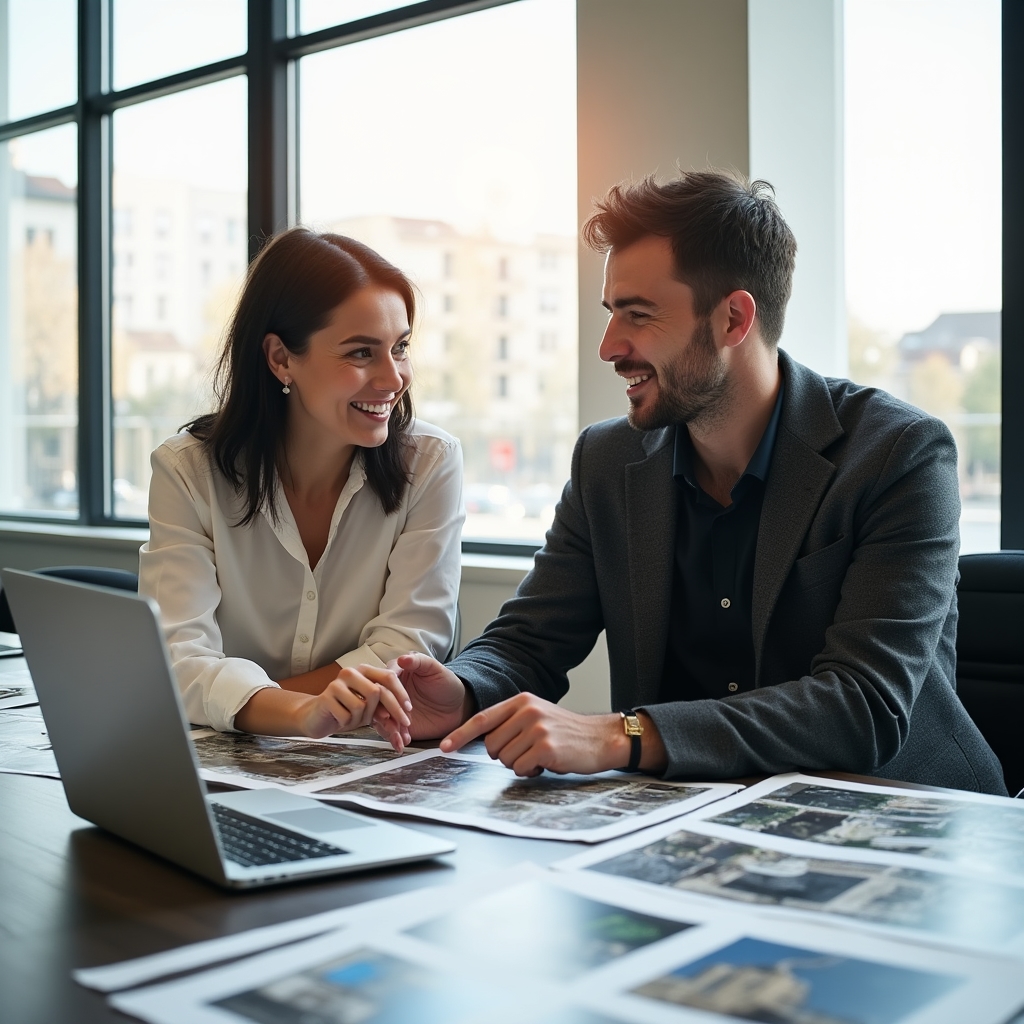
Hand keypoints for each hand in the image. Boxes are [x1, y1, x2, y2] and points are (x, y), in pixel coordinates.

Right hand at [235, 665, 411, 747]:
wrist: (316, 718)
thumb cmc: (346, 710)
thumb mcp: (370, 706)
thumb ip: (385, 705)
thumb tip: (405, 712)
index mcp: (365, 670)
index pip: (388, 677)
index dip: (401, 694)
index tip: (409, 710)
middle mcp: (351, 672)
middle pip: (377, 692)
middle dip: (389, 712)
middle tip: (397, 728)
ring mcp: (337, 683)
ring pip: (362, 705)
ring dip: (361, 719)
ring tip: (353, 719)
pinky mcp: (326, 697)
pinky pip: (347, 715)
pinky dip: (348, 723)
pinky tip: (341, 720)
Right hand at [383, 653, 473, 739]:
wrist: (456, 706)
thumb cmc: (446, 683)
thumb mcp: (434, 669)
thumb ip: (419, 662)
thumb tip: (403, 658)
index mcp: (395, 673)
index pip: (384, 681)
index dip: (392, 693)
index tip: (405, 704)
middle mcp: (389, 691)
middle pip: (377, 702)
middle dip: (386, 714)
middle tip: (399, 723)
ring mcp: (391, 708)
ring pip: (379, 718)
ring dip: (388, 729)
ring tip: (400, 737)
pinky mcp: (396, 724)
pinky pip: (389, 731)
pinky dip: (394, 738)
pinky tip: (403, 741)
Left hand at [439, 693, 630, 776]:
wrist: (600, 738)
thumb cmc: (566, 732)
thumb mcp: (536, 715)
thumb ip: (511, 722)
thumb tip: (483, 739)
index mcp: (521, 701)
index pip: (482, 718)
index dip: (461, 734)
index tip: (444, 746)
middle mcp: (526, 711)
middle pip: (491, 745)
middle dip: (504, 755)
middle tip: (527, 751)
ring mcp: (536, 728)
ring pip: (504, 759)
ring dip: (519, 765)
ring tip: (539, 756)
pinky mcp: (545, 747)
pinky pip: (520, 768)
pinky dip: (530, 771)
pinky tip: (546, 763)